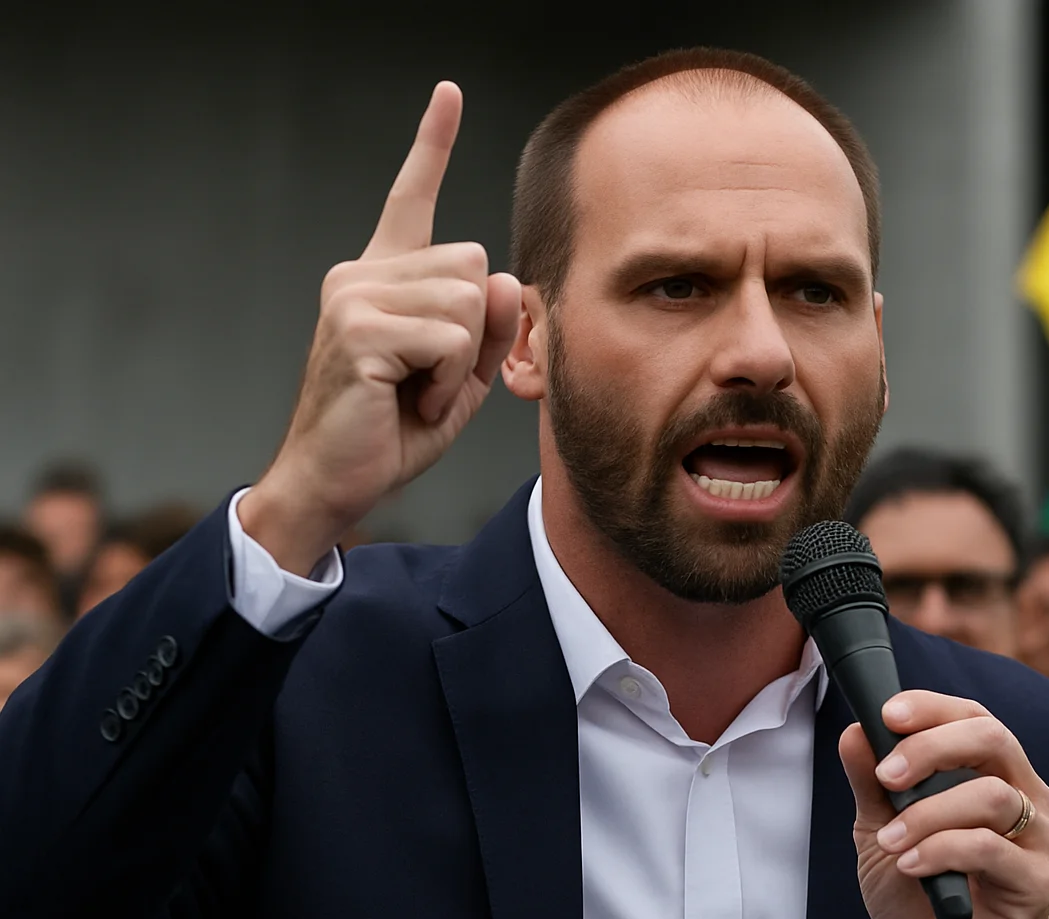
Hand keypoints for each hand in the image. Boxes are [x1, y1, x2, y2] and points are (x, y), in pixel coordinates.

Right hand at [242, 82, 522, 572]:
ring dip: (458, 364)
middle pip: (474, 264)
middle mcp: (360, 273)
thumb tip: (502, 277)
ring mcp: (353, 296)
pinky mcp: (357, 329)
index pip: (411, 198)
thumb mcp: (459, 379)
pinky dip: (445, 384)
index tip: (448, 93)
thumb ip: (489, 327)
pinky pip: (451, 340)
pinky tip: (407, 403)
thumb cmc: (393, 432)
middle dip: (474, 332)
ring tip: (414, 393)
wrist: (335, 483)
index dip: (431, 144)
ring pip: (468, 303)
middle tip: (428, 379)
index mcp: (381, 277)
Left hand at [839, 692, 1048, 918]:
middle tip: (888, 774)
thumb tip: (854, 732)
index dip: (932, 707)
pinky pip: (989, 849)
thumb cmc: (922, 895)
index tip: (887, 714)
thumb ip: (871, 783)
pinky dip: (941, 851)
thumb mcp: (881, 831)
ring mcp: (1038, 839)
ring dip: (928, 813)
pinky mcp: (1036, 881)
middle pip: (993, 738)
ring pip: (991, 795)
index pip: (973, 717)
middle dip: (932, 747)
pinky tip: (913, 866)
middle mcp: (1026, 797)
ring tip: (891, 841)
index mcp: (994, 774)